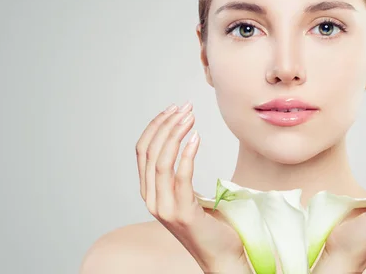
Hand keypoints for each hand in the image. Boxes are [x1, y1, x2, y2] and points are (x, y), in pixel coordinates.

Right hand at [136, 102, 249, 273]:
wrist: (222, 257)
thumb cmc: (210, 224)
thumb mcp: (188, 195)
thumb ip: (179, 176)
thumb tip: (186, 143)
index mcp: (150, 192)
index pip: (143, 150)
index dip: (155, 126)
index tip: (173, 109)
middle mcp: (152, 199)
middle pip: (149, 151)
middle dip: (166, 124)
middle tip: (185, 108)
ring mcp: (164, 208)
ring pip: (161, 160)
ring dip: (176, 133)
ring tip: (191, 117)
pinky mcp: (182, 213)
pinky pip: (180, 176)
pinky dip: (187, 154)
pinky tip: (196, 138)